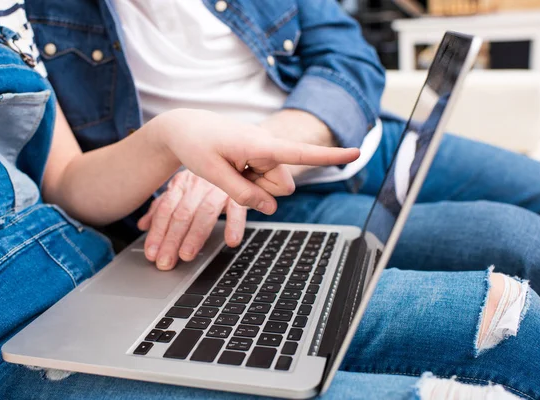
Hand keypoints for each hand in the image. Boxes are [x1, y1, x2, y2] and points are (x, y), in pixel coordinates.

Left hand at [137, 170, 245, 269]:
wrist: (227, 148)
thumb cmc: (203, 177)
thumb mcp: (179, 189)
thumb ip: (162, 207)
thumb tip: (143, 226)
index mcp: (181, 184)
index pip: (166, 211)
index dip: (157, 233)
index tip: (152, 253)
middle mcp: (198, 184)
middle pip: (182, 214)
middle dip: (172, 240)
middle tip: (165, 262)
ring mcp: (219, 187)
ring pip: (204, 213)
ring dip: (195, 236)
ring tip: (186, 256)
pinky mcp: (240, 191)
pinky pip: (238, 208)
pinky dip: (235, 224)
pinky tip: (231, 240)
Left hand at [153, 108, 359, 214]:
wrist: (183, 127)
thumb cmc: (195, 144)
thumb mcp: (213, 174)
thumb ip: (243, 194)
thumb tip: (270, 208)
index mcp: (258, 145)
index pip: (299, 153)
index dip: (328, 155)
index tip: (356, 151)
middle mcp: (266, 147)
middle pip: (282, 186)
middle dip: (262, 190)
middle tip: (232, 175)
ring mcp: (262, 152)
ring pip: (273, 186)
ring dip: (253, 186)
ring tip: (229, 169)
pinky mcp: (258, 157)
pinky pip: (263, 180)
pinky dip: (249, 181)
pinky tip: (231, 168)